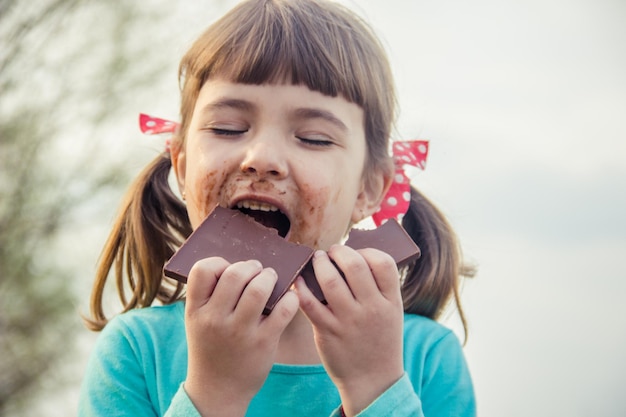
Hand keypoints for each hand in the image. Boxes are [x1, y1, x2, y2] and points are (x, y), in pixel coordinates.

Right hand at [184, 257, 298, 416]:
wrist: (219, 390)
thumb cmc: (212, 347)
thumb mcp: (198, 321)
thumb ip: (210, 295)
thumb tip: (238, 262)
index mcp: (196, 311)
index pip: (203, 270)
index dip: (219, 262)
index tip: (228, 269)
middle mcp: (215, 319)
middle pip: (235, 274)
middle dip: (251, 266)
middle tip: (257, 270)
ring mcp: (240, 331)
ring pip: (259, 288)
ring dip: (270, 277)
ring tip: (270, 279)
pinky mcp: (264, 342)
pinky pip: (284, 309)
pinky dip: (289, 299)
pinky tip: (286, 300)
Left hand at [295, 246, 404, 415]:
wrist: (374, 381)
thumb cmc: (380, 341)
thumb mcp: (392, 313)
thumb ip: (379, 287)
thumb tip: (357, 256)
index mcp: (391, 302)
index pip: (383, 262)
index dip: (367, 250)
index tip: (357, 252)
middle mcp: (372, 309)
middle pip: (354, 265)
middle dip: (339, 251)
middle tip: (332, 252)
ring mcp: (349, 321)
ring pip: (330, 280)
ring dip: (319, 264)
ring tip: (317, 260)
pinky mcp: (328, 332)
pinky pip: (309, 303)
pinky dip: (301, 287)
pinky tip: (299, 279)